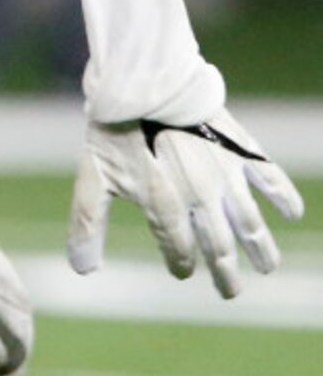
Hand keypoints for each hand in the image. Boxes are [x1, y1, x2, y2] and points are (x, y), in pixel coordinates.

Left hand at [70, 106, 304, 298]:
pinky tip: (293, 214)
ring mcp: (224, 175)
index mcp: (165, 207)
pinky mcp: (239, 151)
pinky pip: (270, 179)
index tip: (182, 271)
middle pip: (219, 246)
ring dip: (261, 248)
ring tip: (267, 266)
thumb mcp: (93, 177)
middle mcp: (200, 199)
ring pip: (249, 223)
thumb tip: (80, 269)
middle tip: (231, 292)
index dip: (181, 264)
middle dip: (226, 273)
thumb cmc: (113, 130)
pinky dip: (284, 197)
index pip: (179, 250)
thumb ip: (88, 224)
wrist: (142, 83)